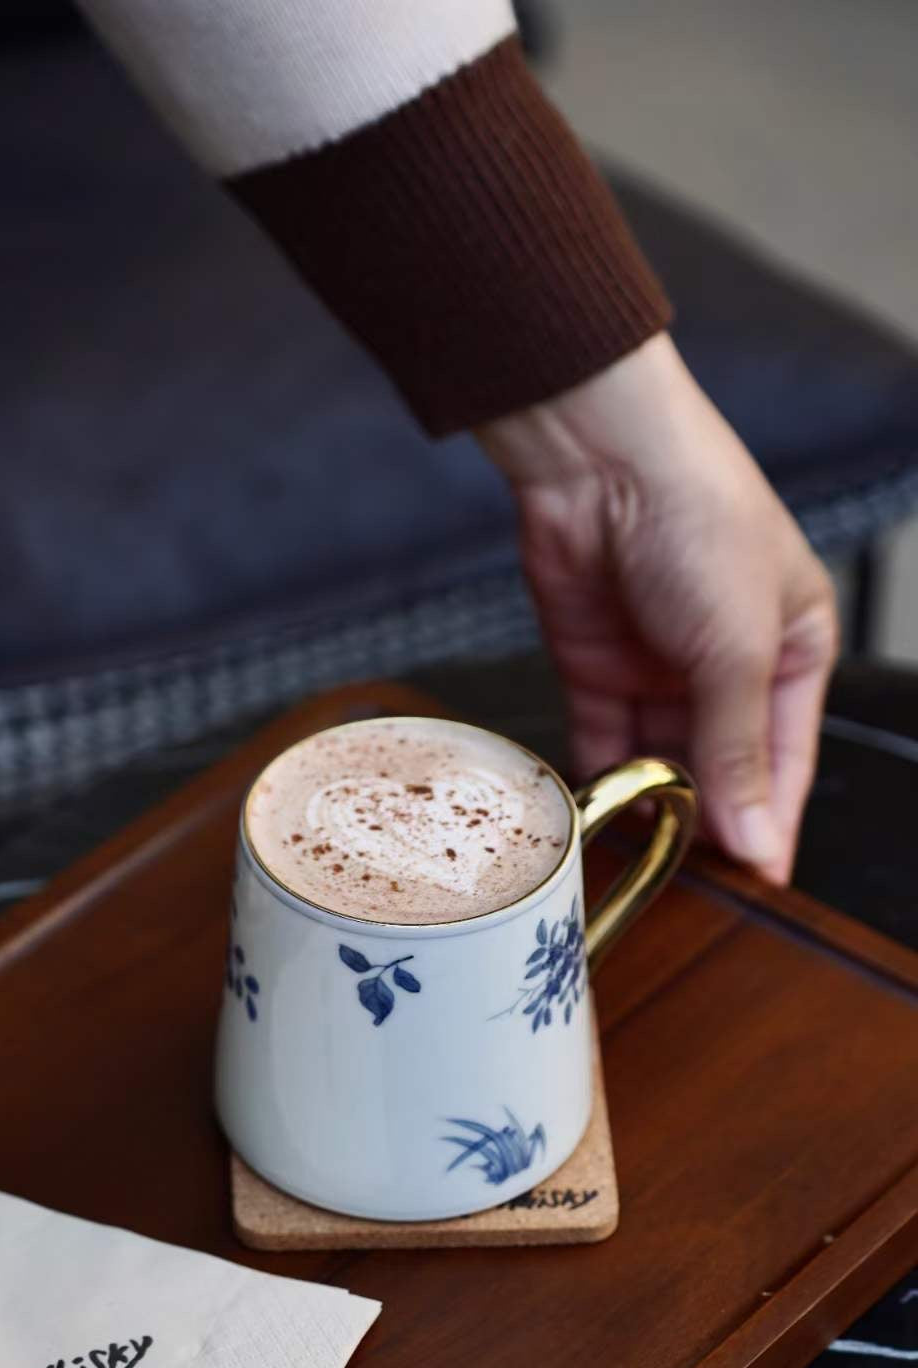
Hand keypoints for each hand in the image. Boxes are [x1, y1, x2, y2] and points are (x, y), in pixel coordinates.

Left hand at [476, 334, 838, 883]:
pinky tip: (596, 817)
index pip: (786, 761)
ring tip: (640, 857)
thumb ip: (738, 752)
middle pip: (720, 768)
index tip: (757, 885)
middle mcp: (728, 666)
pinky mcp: (597, 668)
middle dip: (705, 821)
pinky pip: (602, 740)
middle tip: (688, 883)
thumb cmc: (698, 520)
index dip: (771, 823)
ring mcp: (659, 669)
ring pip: (659, 761)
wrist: (599, 459)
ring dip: (650, 805)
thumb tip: (758, 840)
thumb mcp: (737, 648)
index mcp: (793, 651)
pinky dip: (599, 777)